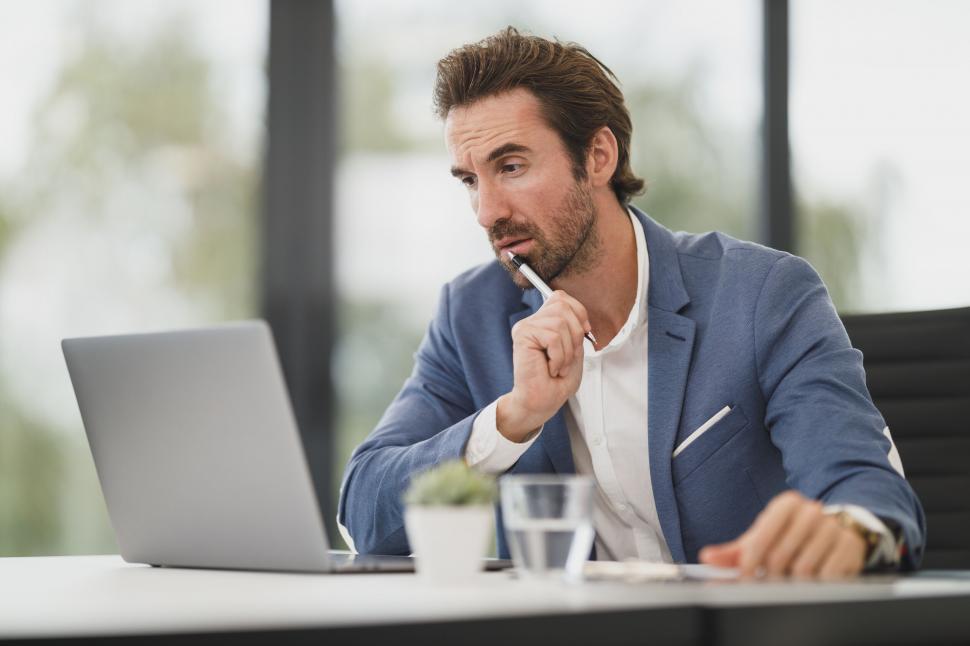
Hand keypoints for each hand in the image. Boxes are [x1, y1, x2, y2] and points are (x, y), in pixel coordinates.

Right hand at [496, 291, 590, 441]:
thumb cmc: (556, 382)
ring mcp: (525, 327)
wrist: (541, 402)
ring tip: (557, 366)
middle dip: (575, 334)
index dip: (578, 312)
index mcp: (543, 322)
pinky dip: (559, 356)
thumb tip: (580, 318)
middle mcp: (532, 321)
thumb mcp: (574, 350)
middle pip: (563, 306)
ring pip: (560, 323)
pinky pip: (553, 337)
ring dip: (567, 350)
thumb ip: (575, 328)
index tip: (584, 334)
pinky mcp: (522, 335)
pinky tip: (550, 368)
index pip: (561, 297)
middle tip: (567, 357)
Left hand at [698, 490, 866, 578]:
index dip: (749, 563)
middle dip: (770, 576)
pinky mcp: (849, 547)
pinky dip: (816, 585)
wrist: (838, 530)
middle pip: (779, 557)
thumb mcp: (764, 537)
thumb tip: (707, 558)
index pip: (760, 538)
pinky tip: (813, 580)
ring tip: (791, 580)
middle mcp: (811, 511)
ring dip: (793, 583)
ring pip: (803, 570)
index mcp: (786, 504)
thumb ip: (734, 550)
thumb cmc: (792, 535)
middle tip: (769, 582)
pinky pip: (827, 577)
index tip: (745, 577)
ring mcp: (832, 529)